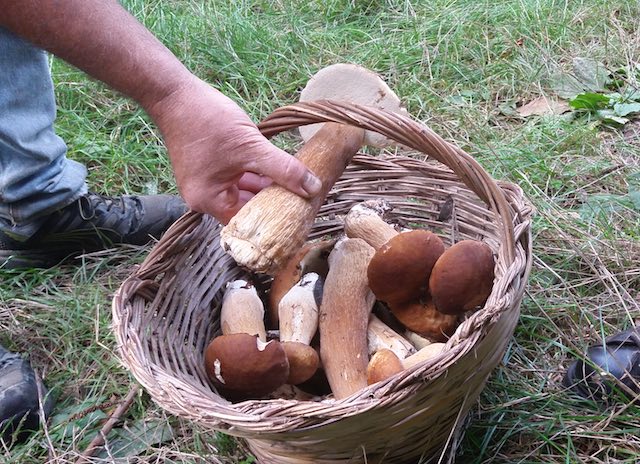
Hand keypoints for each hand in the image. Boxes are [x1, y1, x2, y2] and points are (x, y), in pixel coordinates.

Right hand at [147, 77, 320, 223]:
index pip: (248, 221)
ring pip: (245, 192)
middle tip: (304, 200)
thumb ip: (284, 169)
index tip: (299, 216)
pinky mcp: (211, 169)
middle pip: (247, 208)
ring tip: (297, 185)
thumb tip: (313, 187)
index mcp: (209, 201)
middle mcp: (205, 198)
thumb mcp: (251, 147)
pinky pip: (238, 179)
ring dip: (267, 187)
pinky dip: (256, 175)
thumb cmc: (207, 121)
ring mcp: (207, 183)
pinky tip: (278, 170)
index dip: (274, 219)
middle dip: (273, 202)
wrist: (175, 94)